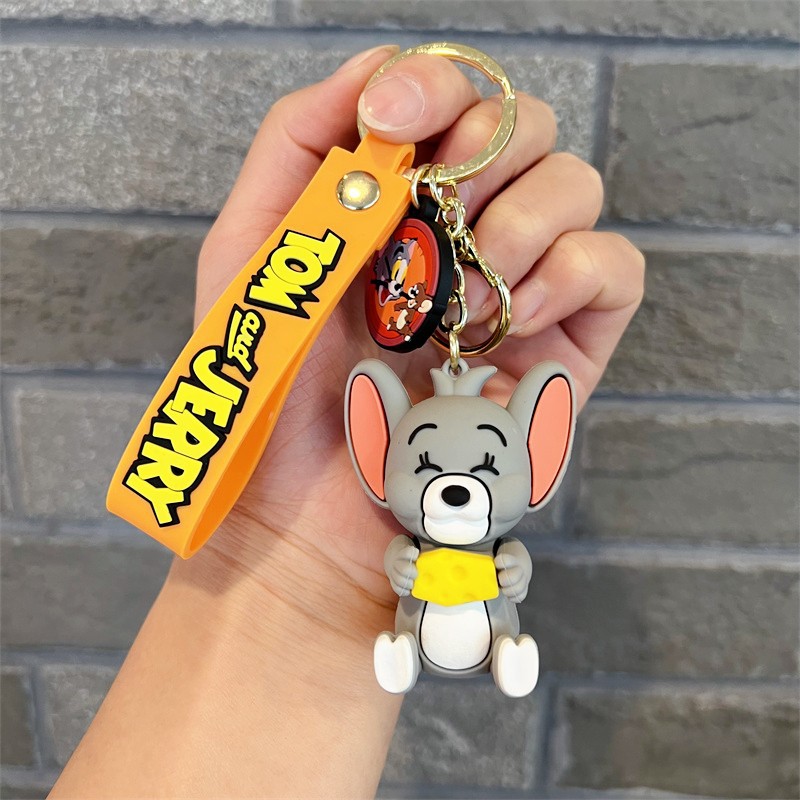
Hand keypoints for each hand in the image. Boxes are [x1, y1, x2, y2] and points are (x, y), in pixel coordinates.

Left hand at [179, 45, 643, 631]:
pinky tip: (507, 316)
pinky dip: (570, 270)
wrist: (306, 513)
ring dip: (520, 218)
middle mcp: (465, 234)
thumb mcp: (253, 254)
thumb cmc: (273, 392)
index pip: (448, 99)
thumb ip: (297, 149)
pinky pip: (614, 265)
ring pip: (576, 183)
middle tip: (433, 213)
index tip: (392, 125)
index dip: (433, 85)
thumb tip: (372, 71)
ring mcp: (520, 287)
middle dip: (482, 150)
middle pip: (522, 125)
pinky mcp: (565, 345)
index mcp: (398, 204)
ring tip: (462, 292)